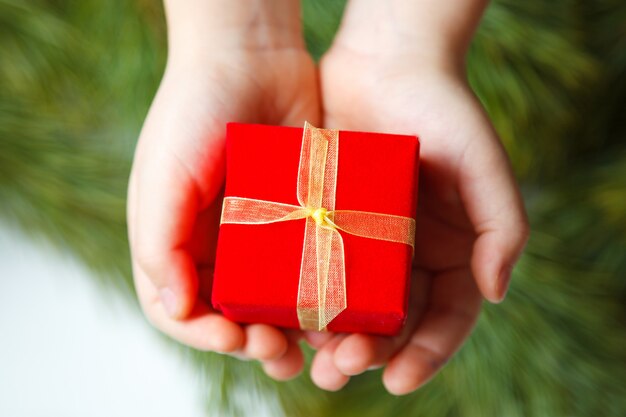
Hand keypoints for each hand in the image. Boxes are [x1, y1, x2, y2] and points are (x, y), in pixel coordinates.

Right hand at [127, 0, 317, 379]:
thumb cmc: (193, 112)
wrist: (251, 57)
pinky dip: (321, 290)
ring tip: (312, 346)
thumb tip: (175, 308)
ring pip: (274, 299)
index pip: (179, 310)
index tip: (233, 339)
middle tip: (277, 352)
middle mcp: (217, 246)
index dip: (201, 334)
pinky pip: (309, 266)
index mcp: (176, 243)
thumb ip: (158, 244)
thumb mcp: (163, 177)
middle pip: (230, 314)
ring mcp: (260, 234)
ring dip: (291, 328)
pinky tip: (339, 304)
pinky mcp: (300, 219)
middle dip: (252, 341)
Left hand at [306, 0, 528, 394]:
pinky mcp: (327, 220)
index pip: (445, 317)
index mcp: (451, 250)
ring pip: (350, 304)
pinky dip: (306, 297)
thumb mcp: (484, 166)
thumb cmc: (444, 108)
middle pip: (393, 321)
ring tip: (313, 362)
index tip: (399, 379)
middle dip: (371, 353)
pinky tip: (288, 316)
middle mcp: (408, 253)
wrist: (386, 60)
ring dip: (332, 338)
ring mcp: (366, 239)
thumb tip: (495, 292)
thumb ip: (503, 228)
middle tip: (342, 371)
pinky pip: (316, 268)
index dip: (428, 353)